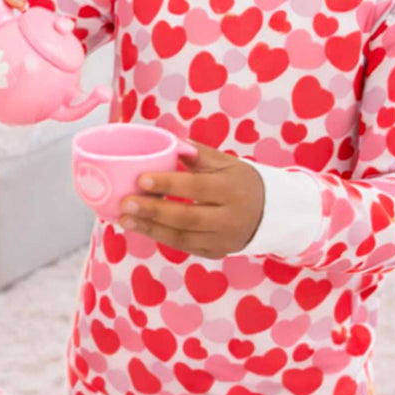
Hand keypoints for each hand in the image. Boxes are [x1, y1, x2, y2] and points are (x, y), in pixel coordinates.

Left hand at [118, 143, 263, 258]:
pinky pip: (185, 247)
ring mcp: (223, 239)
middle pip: (186, 217)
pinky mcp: (216, 252)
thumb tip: (169, 141)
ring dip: (150, 229)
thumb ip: (198, 154)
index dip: (168, 184)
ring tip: (125, 220)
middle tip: (125, 204)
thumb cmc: (241, 181)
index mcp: (232, 189)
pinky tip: (142, 228)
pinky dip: (161, 237)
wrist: (269, 212)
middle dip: (153, 211)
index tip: (141, 179)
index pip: (196, 187)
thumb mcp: (226, 162)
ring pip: (182, 238)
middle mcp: (230, 218)